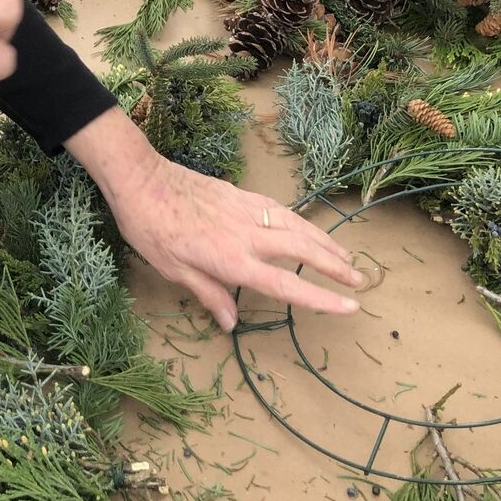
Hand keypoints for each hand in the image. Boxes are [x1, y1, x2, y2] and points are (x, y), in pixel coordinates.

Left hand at [66, 110, 361, 331]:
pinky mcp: (239, 192)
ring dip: (324, 241)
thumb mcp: (173, 270)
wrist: (141, 178)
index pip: (286, 284)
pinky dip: (299, 220)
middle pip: (303, 249)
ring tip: (345, 256)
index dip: (320, 297)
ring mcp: (245, 209)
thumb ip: (208, 294)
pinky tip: (305, 227)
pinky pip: (278, 209)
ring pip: (297, 225)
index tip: (350, 306)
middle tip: (360, 280)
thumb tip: (232, 323)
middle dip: (335, 265)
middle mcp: (246, 233)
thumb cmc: (150, 228)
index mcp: (232, 259)